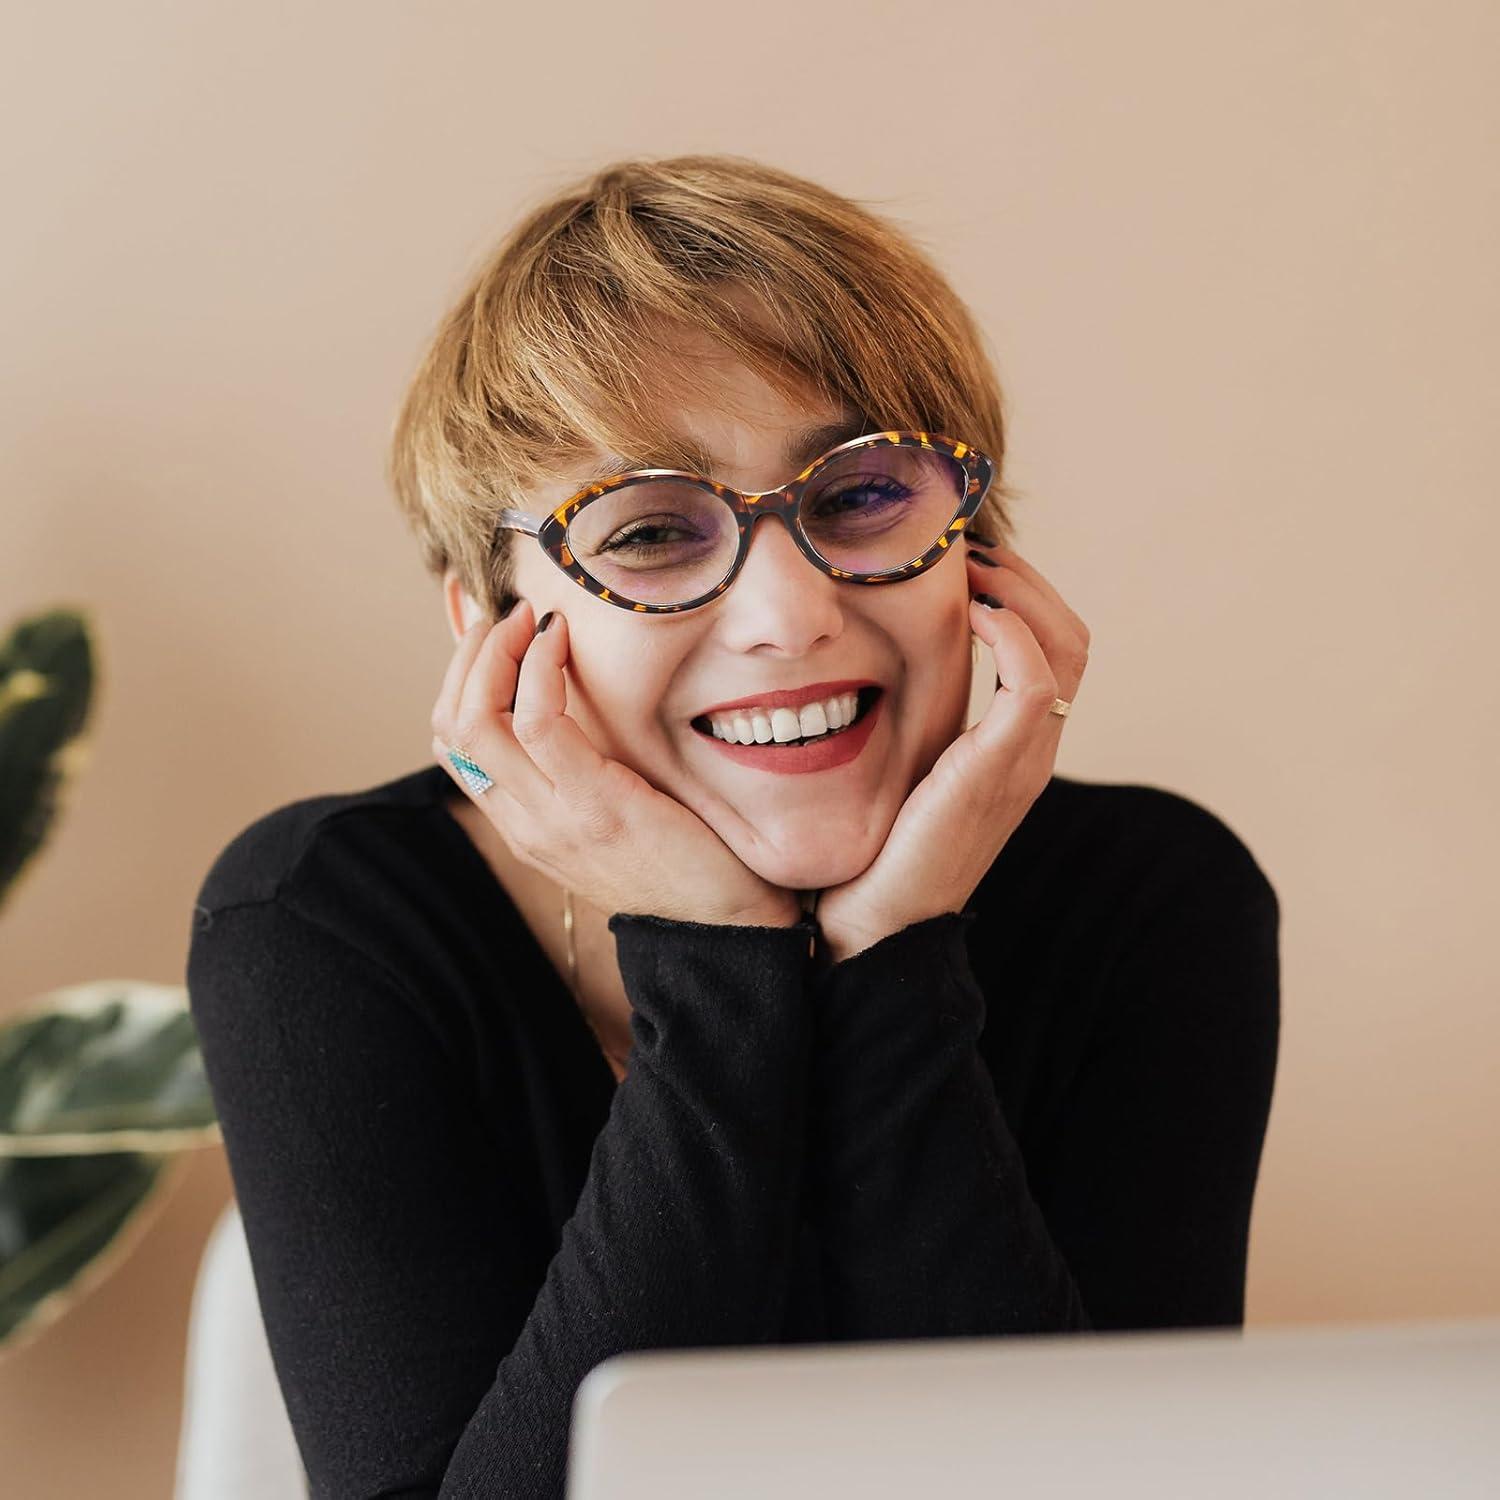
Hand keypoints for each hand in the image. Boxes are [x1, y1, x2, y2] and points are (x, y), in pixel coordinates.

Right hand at [431, 599, 801, 929]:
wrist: (727, 923)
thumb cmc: (683, 857)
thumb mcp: (613, 812)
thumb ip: (582, 769)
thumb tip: (574, 699)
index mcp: (523, 825)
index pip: (453, 744)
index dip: (457, 678)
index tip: (492, 633)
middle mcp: (524, 824)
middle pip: (451, 726)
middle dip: (468, 656)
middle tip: (506, 615)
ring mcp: (552, 818)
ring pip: (477, 719)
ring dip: (496, 652)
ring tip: (529, 618)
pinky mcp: (594, 804)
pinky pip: (539, 722)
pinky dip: (540, 668)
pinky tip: (560, 640)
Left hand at [813, 542, 1090, 963]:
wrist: (874, 925)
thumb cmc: (874, 849)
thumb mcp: (903, 769)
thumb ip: (913, 722)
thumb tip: (870, 661)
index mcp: (1015, 747)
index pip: (1055, 646)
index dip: (1021, 592)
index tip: (966, 561)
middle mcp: (1033, 750)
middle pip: (1073, 637)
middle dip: (1027, 578)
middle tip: (969, 550)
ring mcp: (1024, 761)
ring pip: (1066, 647)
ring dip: (1022, 590)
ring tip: (971, 568)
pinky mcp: (999, 771)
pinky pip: (1034, 681)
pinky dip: (1012, 631)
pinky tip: (970, 612)